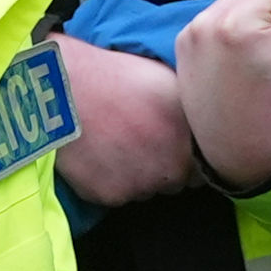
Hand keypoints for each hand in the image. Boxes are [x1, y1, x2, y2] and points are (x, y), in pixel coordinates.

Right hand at [53, 33, 195, 204]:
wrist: (63, 86)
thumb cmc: (116, 75)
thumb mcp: (168, 82)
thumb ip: (192, 113)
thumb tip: (206, 128)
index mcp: (188, 140)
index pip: (202, 171)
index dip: (186, 157)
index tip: (171, 144)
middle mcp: (170, 168)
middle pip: (175, 183)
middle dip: (164, 168)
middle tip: (139, 141)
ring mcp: (139, 186)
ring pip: (145, 191)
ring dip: (137, 176)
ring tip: (116, 143)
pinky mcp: (109, 196)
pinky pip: (116, 195)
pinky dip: (109, 180)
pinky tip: (98, 154)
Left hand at [176, 0, 270, 191]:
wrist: (238, 146)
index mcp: (237, 20)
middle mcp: (206, 20)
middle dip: (267, 15)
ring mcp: (189, 31)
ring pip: (231, 4)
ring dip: (247, 20)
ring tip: (252, 58)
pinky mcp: (180, 43)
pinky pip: (212, 20)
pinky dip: (227, 32)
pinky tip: (233, 61)